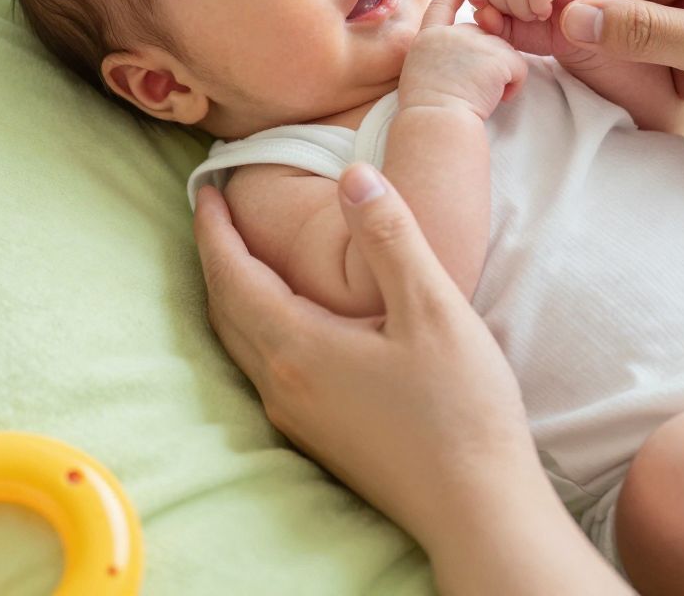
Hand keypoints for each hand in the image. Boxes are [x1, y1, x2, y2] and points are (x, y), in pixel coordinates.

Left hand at [193, 164, 547, 554]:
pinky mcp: (317, 435)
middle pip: (224, 309)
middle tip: (215, 209)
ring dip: (230, 292)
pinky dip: (253, 325)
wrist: (476, 508)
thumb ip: (390, 237)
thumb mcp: (432, 309)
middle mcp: (282, 386)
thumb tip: (354, 175)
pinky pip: (262, 366)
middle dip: (214, 255)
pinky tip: (283, 317)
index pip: (232, 275)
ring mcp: (297, 417)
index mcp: (300, 348)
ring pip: (239, 342)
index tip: (207, 186)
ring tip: (240, 252)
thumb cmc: (460, 410)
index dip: (214, 228)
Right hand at [399, 0, 528, 119]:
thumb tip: (460, 58)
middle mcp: (452, 33)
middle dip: (486, 62)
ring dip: (499, 77)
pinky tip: (495, 98)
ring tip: (480, 96)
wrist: (437, 121)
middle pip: (482, 36)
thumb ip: (438, 56)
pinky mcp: (498, 55)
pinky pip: (518, 69)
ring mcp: (476, 41)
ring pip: (502, 53)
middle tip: (470, 90)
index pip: (440, 6)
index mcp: (427, 39)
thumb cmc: (427, 111)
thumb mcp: (420, 73)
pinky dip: (512, 88)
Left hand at [463, 0, 591, 63]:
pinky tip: (544, 12)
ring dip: (521, 7)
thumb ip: (489, 23)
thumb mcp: (506, 33)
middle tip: (519, 17)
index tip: (489, 11)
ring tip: (533, 16)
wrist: (571, 41)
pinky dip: (538, 4)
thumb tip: (482, 11)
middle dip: (502, 5)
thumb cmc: (537, 32)